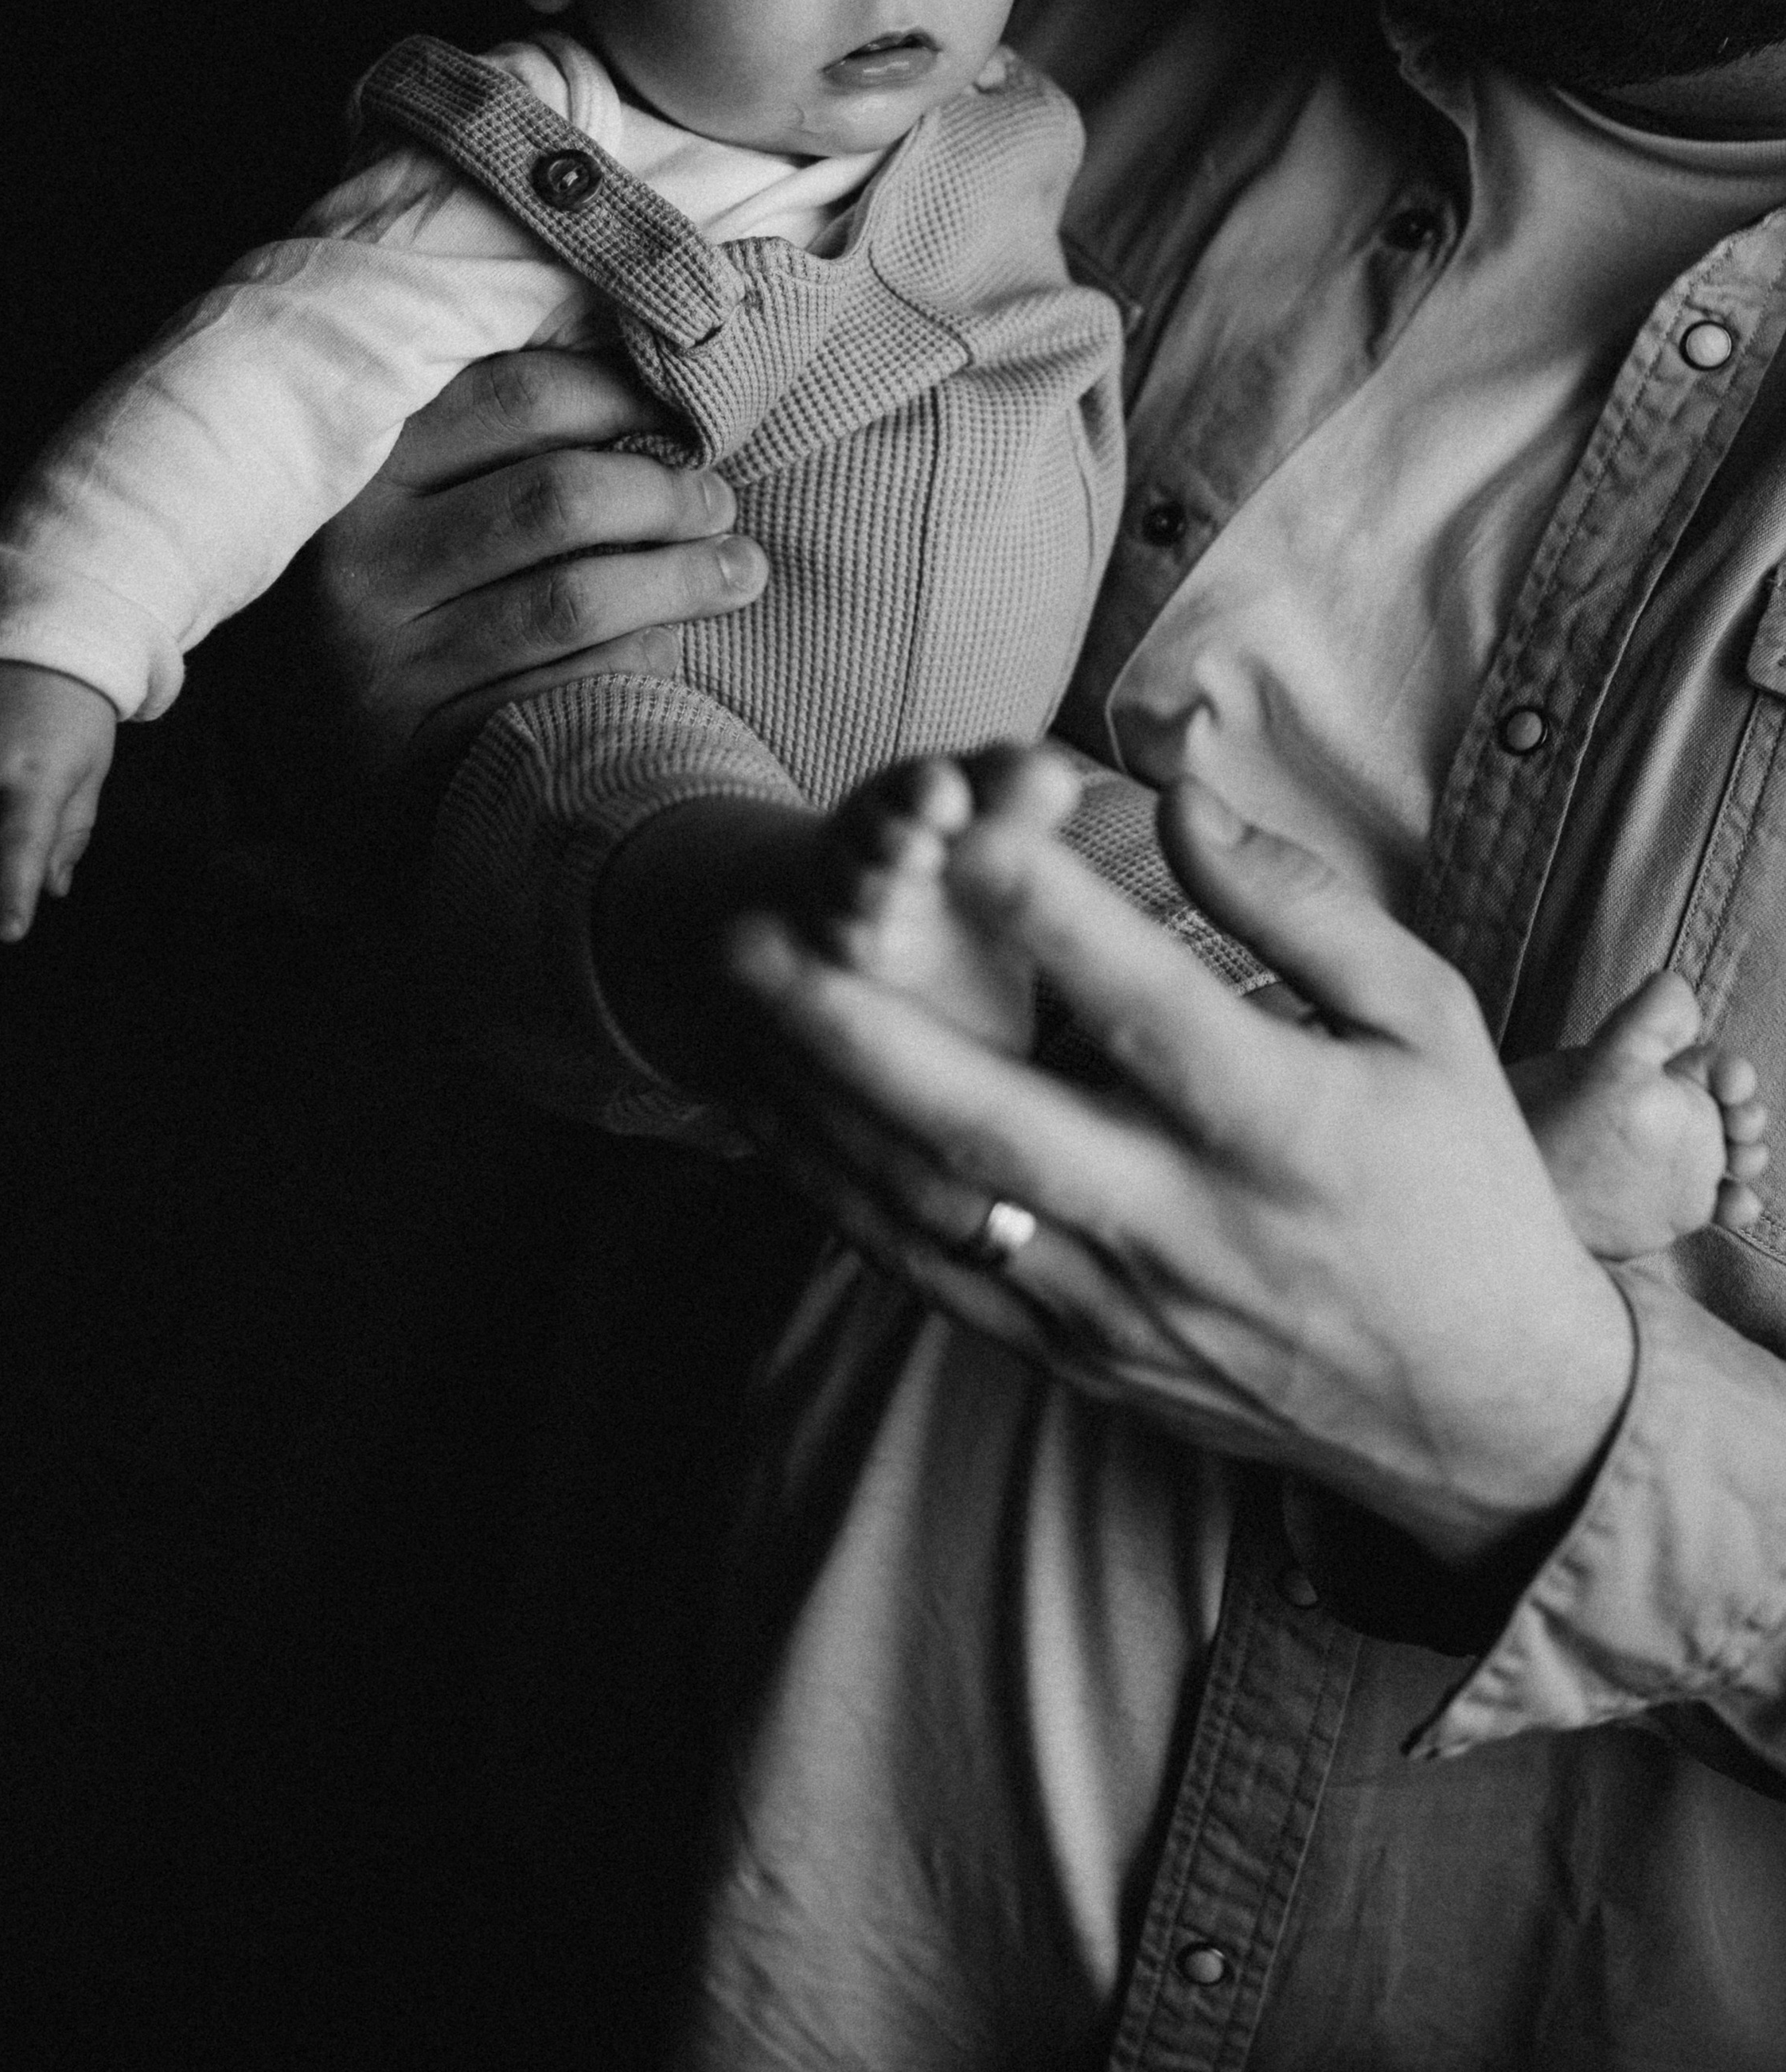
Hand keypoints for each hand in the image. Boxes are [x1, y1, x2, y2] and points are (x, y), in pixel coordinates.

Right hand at [296, 350, 768, 797]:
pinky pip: (572, 687)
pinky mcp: (429, 749)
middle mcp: (361, 564)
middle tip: (716, 499)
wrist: (305, 757)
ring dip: (683, 578)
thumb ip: (491, 441)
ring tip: (739, 567)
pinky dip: (645, 657)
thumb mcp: (402, 502)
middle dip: (665, 493)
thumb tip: (648, 383)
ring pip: (574, 599)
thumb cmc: (389, 597)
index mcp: (360, 473)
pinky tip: (676, 640)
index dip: (619, 396)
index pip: (513, 396)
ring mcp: (390, 664)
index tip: (676, 415)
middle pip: (557, 498)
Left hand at [726, 766, 1636, 1566]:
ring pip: (936, 1204)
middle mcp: (1186, 1222)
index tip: (962, 826)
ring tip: (736, 1008)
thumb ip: (1302, 907)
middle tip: (748, 937)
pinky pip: (940, 1274)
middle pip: (991, 1120)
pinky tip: (781, 1124)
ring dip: (820, 1106)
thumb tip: (1179, 798)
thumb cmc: (1462, 1186)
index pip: (1149, 1007)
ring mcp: (1121, 1302)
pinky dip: (847, 1199)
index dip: (1051, 917)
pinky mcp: (1082, 1355)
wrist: (1484, 1421)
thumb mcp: (1431, 1024)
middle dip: (854, 1028)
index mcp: (1282, 1125)